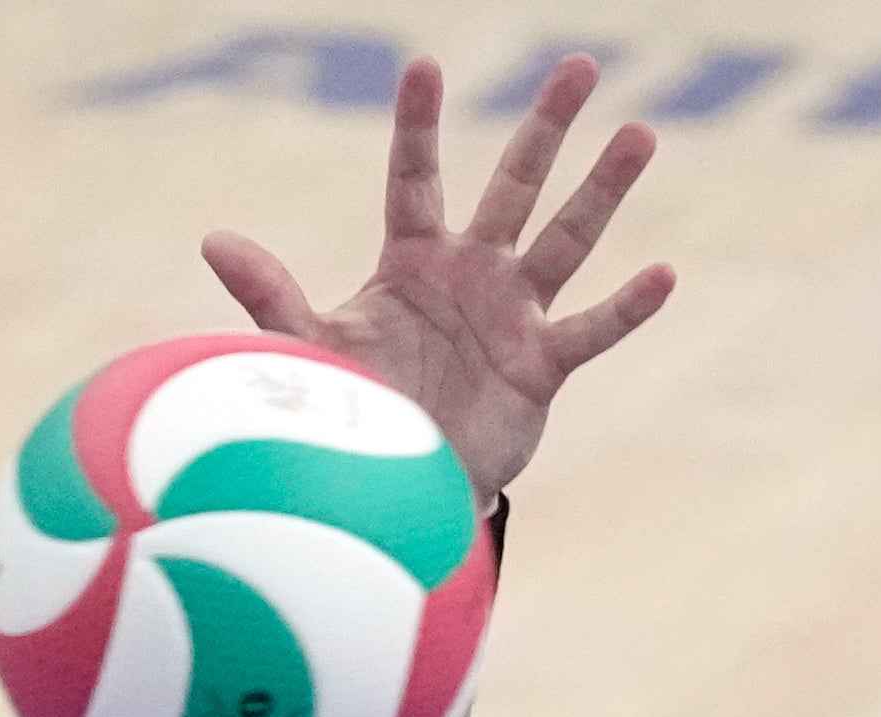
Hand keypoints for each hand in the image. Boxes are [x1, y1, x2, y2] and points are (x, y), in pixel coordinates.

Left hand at [201, 53, 669, 501]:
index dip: (417, 126)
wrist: (401, 488)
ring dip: (602, 190)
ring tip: (640, 134)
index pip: (414, 180)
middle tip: (579, 65)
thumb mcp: (314, 349)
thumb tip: (215, 240)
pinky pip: (590, 329)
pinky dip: (627, 307)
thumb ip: (272, 294)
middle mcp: (472, 275)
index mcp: (413, 262)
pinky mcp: (541, 366)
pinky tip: (665, 272)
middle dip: (546, 128)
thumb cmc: (359, 412)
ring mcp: (513, 316)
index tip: (424, 64)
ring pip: (565, 240)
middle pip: (515, 186)